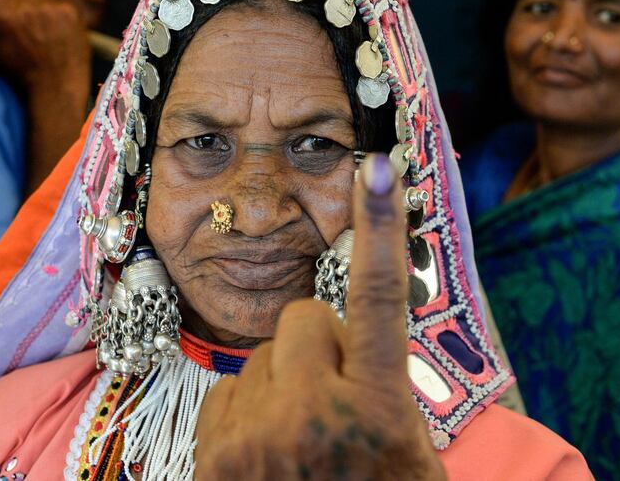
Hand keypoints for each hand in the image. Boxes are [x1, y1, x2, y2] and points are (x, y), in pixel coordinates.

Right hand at [0, 0, 91, 91]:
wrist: (57, 89)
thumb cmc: (19, 74)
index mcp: (3, 18)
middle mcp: (26, 10)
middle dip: (19, 4)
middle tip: (26, 29)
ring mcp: (51, 10)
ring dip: (39, 9)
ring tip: (42, 34)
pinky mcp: (70, 12)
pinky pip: (59, 3)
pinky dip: (58, 15)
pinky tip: (58, 34)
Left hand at [196, 155, 446, 479]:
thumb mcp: (408, 454)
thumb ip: (382, 388)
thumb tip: (352, 334)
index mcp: (379, 411)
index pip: (379, 300)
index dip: (380, 229)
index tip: (375, 168)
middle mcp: (312, 415)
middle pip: (302, 319)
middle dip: (319, 347)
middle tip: (336, 403)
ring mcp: (253, 439)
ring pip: (261, 358)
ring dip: (282, 384)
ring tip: (300, 444)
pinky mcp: (212, 459)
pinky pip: (227, 391)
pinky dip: (247, 411)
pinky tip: (266, 456)